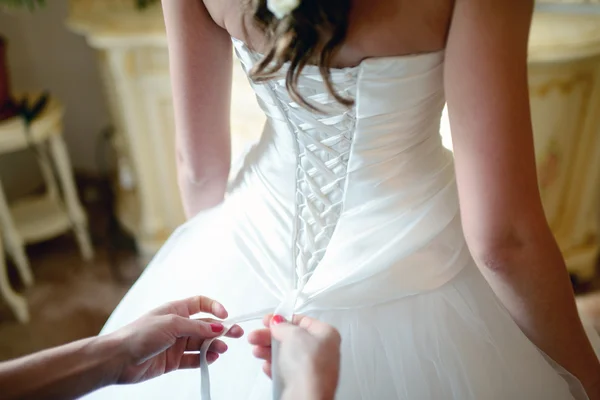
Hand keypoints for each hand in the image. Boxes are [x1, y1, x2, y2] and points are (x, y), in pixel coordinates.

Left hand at [108, 296, 242, 383]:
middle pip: (205, 325)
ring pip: (202, 343)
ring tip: (222, 349)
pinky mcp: (173, 361)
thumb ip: (197, 326)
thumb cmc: (138, 334)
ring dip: (214, 345)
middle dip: (221, 329)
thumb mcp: (172, 324)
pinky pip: (194, 359)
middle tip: (236, 334)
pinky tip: (211, 359)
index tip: (225, 315)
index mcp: (176, 310)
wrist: (118, 359)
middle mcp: (178, 325)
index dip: (214, 307)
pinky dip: (204, 359)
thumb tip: (217, 327)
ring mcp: (176, 343)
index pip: (201, 303)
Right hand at [248, 314, 340, 399]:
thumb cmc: (309, 365)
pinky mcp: (302, 383)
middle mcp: (322, 351)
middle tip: (256, 336)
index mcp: (326, 334)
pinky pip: (285, 371)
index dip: (283, 320)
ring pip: (286, 355)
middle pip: (291, 338)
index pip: (302, 321)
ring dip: (268, 351)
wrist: (307, 395)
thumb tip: (278, 322)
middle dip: (270, 337)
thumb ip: (283, 325)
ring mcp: (312, 368)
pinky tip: (267, 367)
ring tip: (257, 351)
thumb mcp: (293, 335)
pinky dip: (274, 368)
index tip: (269, 320)